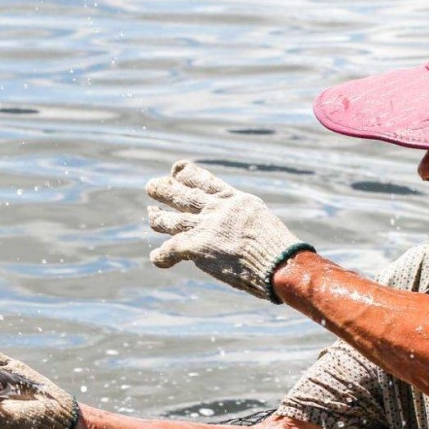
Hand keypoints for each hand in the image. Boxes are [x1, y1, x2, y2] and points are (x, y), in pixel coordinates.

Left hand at [145, 160, 312, 301]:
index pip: (204, 181)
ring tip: (150, 213)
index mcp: (233, 200)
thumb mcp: (262, 221)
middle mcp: (216, 209)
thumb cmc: (278, 247)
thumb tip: (240, 231)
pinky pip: (171, 250)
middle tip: (151, 185)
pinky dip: (162, 255)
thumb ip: (244, 220)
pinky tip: (156, 258)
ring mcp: (204, 226)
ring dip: (158, 217)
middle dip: (165, 190)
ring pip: (172, 220)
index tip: (176, 169)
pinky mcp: (196, 246)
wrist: (276, 259)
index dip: (187, 174)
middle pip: (184, 195)